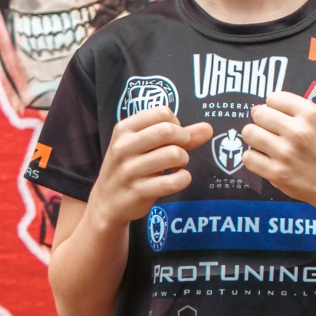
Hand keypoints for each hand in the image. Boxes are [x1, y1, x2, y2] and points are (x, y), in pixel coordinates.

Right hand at [88, 107, 212, 227]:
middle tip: (179, 150)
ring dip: (183, 160)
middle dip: (183, 140)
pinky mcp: (138, 192)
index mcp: (124, 129)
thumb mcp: (145, 146)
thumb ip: (178, 134)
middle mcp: (123, 147)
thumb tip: (208, 128)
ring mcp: (129, 171)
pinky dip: (183, 179)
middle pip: (168, 130)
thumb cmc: (132, 167)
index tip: (172, 136)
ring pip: (174, 154)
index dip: (176, 123)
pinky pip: (174, 181)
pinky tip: (176, 179)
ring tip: (176, 165)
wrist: (107, 203)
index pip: (162, 113)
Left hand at [241, 92, 315, 212]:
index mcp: (310, 114)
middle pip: (259, 114)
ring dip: (255, 138)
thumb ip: (293, 111)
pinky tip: (265, 159)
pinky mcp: (277, 173)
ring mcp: (286, 153)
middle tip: (270, 131)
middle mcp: (298, 131)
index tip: (277, 115)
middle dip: (261, 121)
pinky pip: (248, 157)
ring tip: (266, 144)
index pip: (273, 97)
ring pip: (249, 133)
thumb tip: (258, 109)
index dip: (273, 106)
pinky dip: (253, 158)